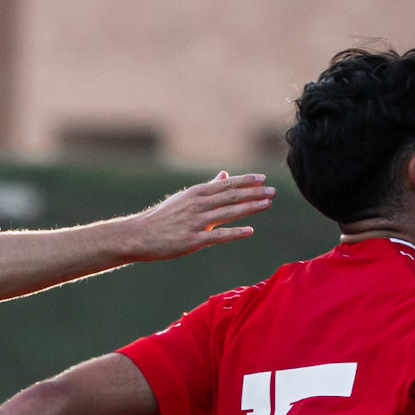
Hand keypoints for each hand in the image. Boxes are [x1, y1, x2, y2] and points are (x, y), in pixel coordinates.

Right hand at [122, 173, 274, 260]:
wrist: (141, 235)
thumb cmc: (164, 217)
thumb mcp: (185, 198)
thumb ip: (208, 188)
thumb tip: (225, 175)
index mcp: (196, 193)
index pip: (226, 185)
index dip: (246, 181)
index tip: (263, 179)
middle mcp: (197, 205)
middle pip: (230, 197)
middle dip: (254, 193)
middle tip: (273, 191)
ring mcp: (195, 222)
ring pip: (227, 213)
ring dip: (249, 208)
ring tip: (267, 204)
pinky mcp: (192, 240)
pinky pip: (217, 235)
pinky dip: (234, 232)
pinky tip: (249, 231)